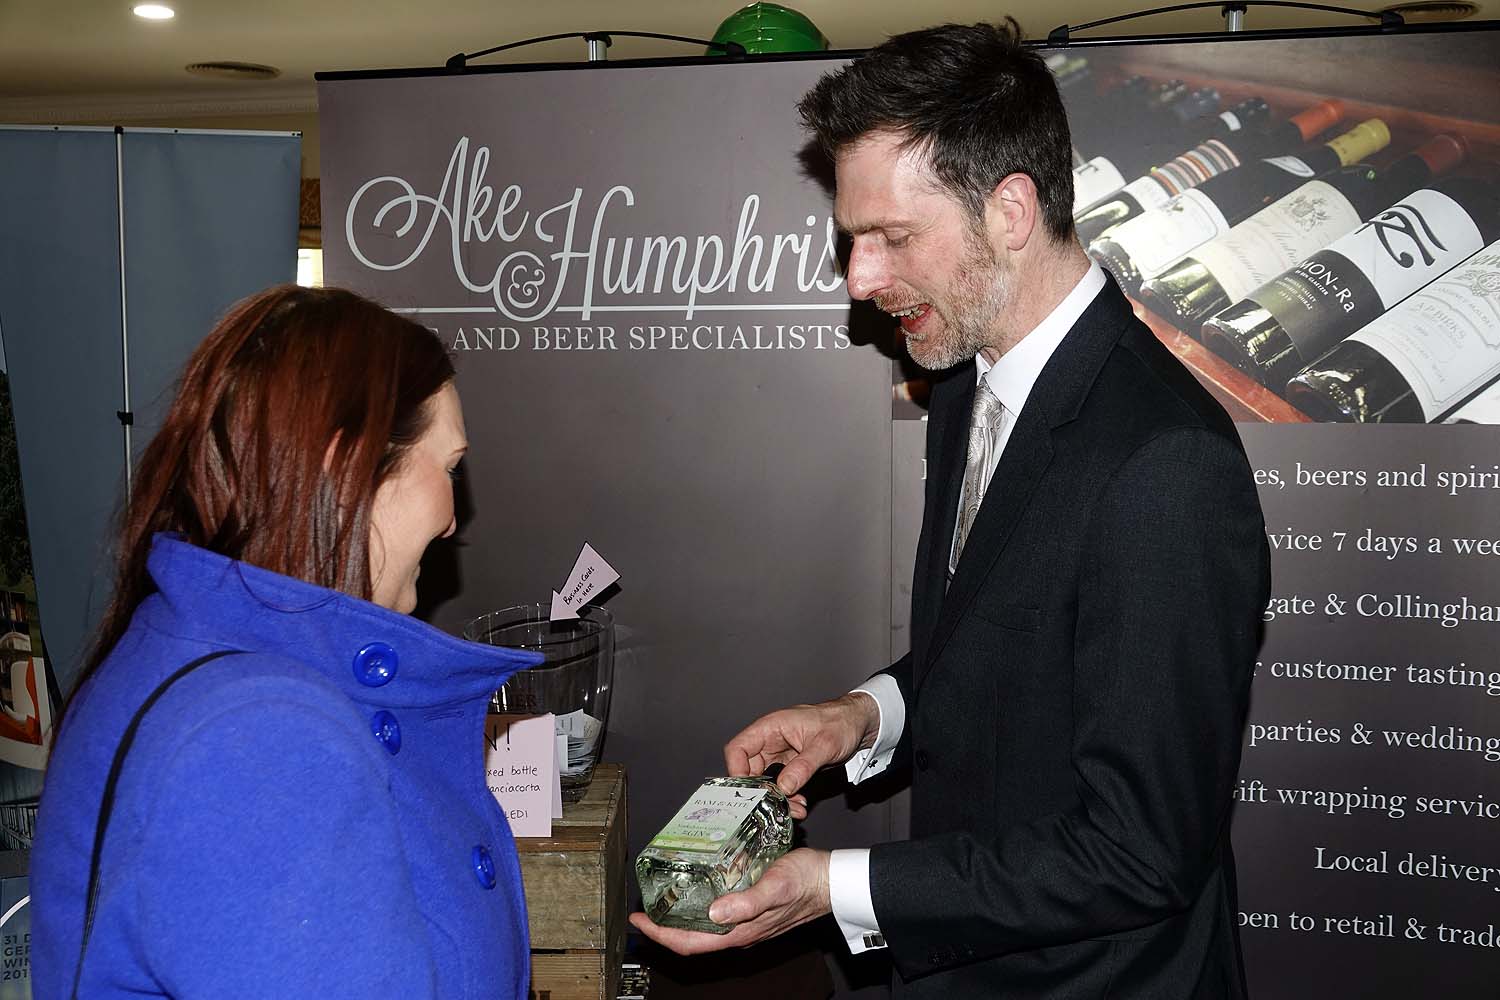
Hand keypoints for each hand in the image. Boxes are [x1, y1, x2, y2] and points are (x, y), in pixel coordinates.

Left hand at [629, 848, 831, 954]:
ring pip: (705, 929)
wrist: (833, 881)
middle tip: (645, 910)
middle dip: (665, 928)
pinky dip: (700, 908)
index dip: (661, 935)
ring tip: (664, 901)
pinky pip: (718, 917)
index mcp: (741, 931)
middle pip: (693, 939)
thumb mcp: (775, 886)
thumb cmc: (807, 881)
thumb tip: (715, 913)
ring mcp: (747, 923)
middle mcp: (741, 931)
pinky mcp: (753, 911)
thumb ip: (747, 903)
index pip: (691, 943)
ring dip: (681, 919)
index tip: (640, 921)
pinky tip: (697, 890)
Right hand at [724, 694, 879, 818]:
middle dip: (761, 792)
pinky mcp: (791, 765)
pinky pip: (780, 784)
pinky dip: (787, 796)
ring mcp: (780, 754)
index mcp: (771, 727)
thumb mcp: (823, 745)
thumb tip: (784, 786)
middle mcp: (771, 741)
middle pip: (749, 770)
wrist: (859, 723)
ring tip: (793, 807)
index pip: (738, 749)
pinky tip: (799, 803)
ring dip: (776, 798)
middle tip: (773, 806)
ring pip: (766, 781)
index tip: (748, 791)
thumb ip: (803, 766)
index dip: (737, 771)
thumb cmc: (841, 721)